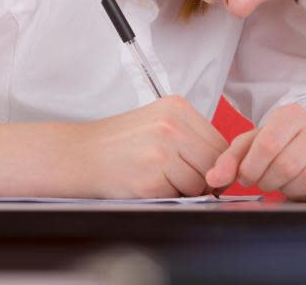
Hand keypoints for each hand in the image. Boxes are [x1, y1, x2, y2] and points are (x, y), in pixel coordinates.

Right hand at [77, 95, 228, 198]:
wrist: (79, 155)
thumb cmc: (118, 144)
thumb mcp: (156, 123)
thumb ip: (190, 137)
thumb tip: (225, 168)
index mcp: (176, 107)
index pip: (220, 142)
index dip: (215, 163)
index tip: (199, 171)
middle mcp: (171, 125)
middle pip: (216, 163)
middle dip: (204, 178)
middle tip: (178, 180)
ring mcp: (162, 151)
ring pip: (201, 182)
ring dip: (186, 189)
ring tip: (159, 179)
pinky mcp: (152, 179)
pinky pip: (181, 197)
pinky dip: (169, 197)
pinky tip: (148, 185)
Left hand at [204, 104, 305, 201]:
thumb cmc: (283, 147)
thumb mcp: (253, 145)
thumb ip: (229, 160)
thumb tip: (213, 179)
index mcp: (291, 115)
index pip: (267, 144)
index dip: (251, 167)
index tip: (246, 177)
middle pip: (287, 164)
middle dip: (268, 181)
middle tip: (264, 182)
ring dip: (289, 189)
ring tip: (285, 184)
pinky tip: (305, 191)